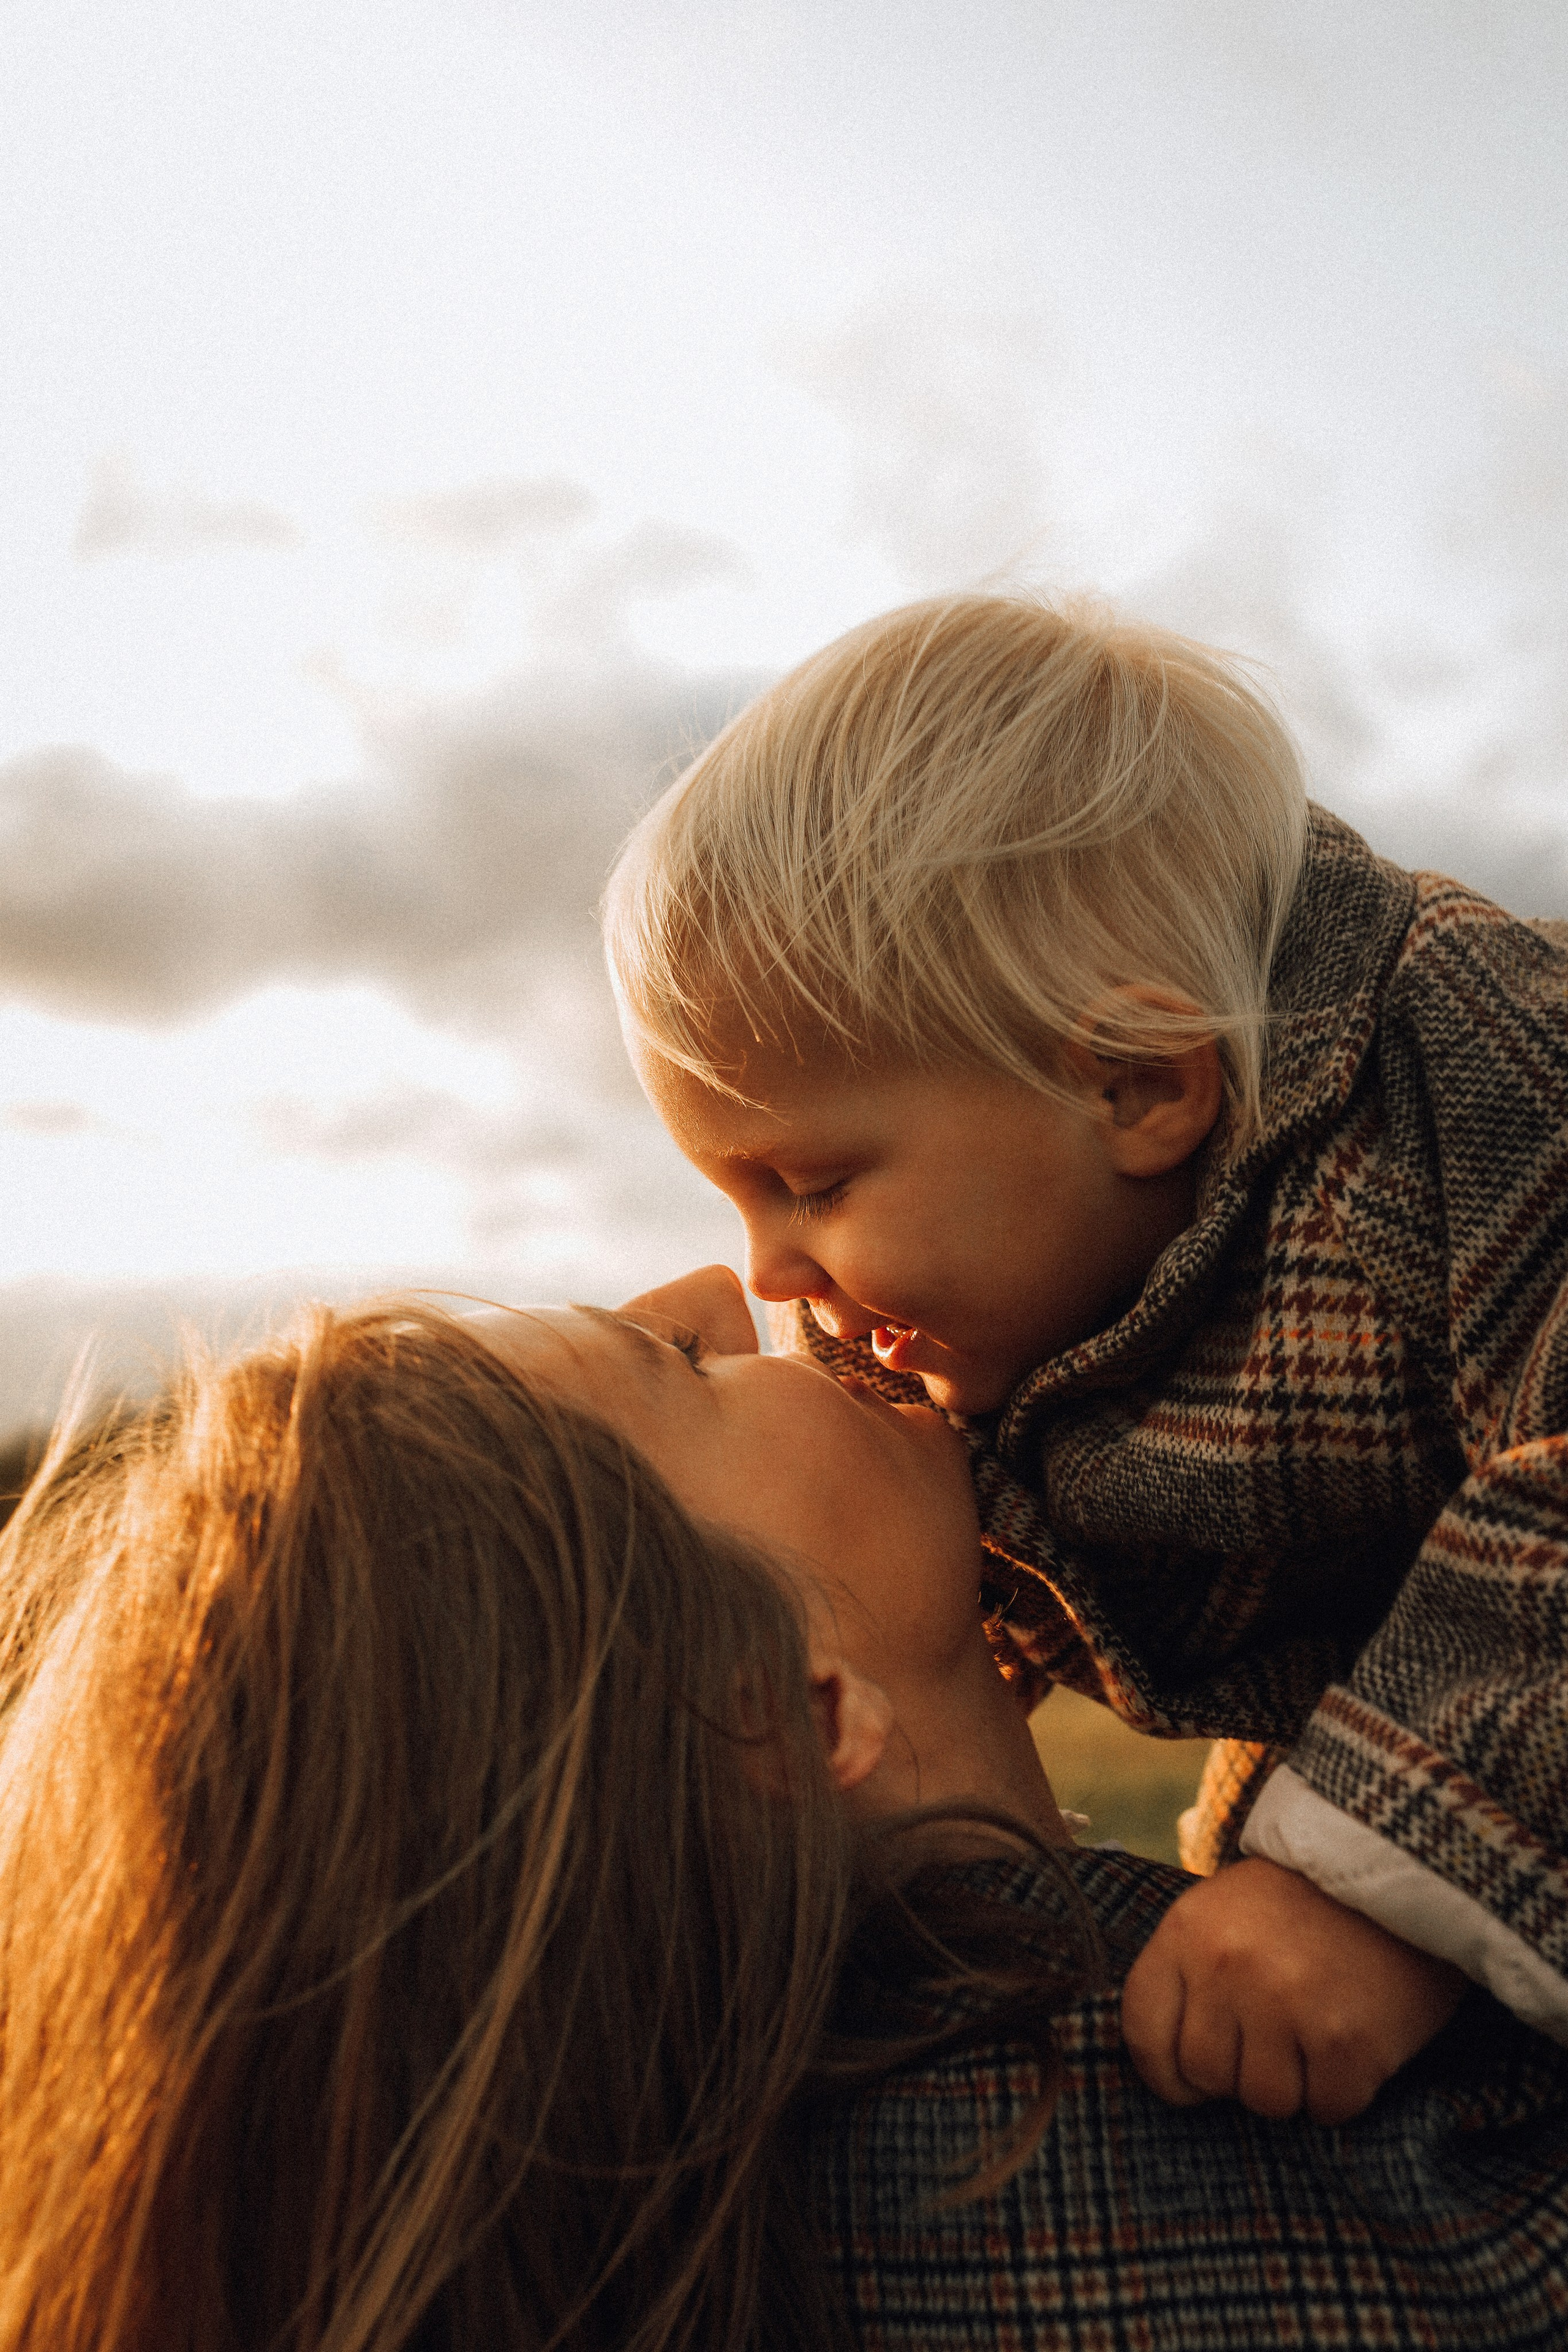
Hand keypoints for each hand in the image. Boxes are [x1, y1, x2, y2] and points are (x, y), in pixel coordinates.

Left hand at [1121, 1856, 1465, 2124]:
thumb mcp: (1225, 1909)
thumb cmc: (1305, 1901)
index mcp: (1188, 1931)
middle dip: (1238, 2073)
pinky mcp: (1347, 2041)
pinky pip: (1328, 2108)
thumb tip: (1174, 2065)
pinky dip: (1342, 2091)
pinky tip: (1354, 2045)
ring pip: (1266, 2101)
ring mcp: (1286, 2003)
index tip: (1191, 2080)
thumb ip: (1191, 1973)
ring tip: (1316, 2033)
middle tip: (1275, 2039)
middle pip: (1205, 2075)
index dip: (1165, 2071)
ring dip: (1294, 2084)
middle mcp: (1228, 1966)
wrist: (1402, 1869)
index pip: (1143, 2032)